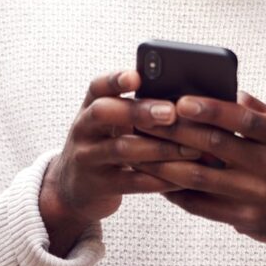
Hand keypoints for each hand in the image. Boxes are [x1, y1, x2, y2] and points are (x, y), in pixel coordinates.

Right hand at [40, 70, 202, 256]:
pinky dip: (160, 179)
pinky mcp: (99, 186)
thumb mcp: (111, 122)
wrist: (74, 188)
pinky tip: (183, 177)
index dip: (115, 79)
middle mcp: (84, 129)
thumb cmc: (106, 144)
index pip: (98, 86)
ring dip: (159, 148)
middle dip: (138, 111)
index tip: (136, 76)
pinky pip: (132, 182)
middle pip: (104, 112)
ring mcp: (88, 158)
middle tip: (170, 112)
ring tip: (191, 148)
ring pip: (121, 149)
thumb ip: (136, 106)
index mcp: (90, 106)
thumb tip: (184, 96)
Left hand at [136, 91, 265, 265]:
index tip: (182, 101)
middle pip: (216, 146)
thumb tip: (222, 89)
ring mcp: (257, 196)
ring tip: (141, 149)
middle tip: (146, 118)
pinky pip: (202, 205)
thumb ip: (256, 111)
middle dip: (177, 130)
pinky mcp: (245, 219)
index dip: (212, 109)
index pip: (244, 119)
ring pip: (201, 178)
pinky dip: (176, 192)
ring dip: (166, 162)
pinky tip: (156, 178)